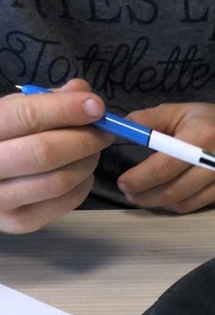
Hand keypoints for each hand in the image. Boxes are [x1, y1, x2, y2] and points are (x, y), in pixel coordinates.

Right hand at [0, 80, 112, 233]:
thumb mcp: (9, 112)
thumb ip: (44, 100)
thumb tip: (83, 92)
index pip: (26, 117)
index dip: (66, 110)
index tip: (96, 106)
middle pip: (45, 152)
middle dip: (83, 140)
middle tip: (104, 132)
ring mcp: (2, 200)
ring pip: (58, 181)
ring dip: (86, 163)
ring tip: (93, 150)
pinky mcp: (20, 222)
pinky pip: (64, 203)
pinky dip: (83, 185)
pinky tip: (83, 172)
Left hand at [116, 101, 214, 213]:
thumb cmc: (213, 122)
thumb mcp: (182, 111)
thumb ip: (150, 119)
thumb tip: (121, 129)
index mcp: (204, 135)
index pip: (167, 164)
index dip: (142, 177)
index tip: (124, 182)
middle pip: (175, 190)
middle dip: (147, 195)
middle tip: (129, 193)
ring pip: (186, 204)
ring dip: (160, 204)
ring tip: (144, 196)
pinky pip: (200, 208)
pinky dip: (180, 205)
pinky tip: (169, 197)